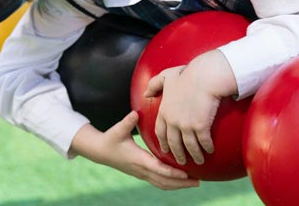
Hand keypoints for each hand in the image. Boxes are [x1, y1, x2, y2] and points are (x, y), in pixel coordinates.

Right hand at [71, 111, 199, 189]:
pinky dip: (171, 184)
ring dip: (178, 186)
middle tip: (198, 181)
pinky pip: (159, 182)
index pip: (158, 169)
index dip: (173, 173)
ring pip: (162, 184)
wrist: (100, 152)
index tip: (186, 173)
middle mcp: (141, 169)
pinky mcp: (142, 173)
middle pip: (164, 181)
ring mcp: (141, 174)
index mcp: (138, 159)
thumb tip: (136, 113)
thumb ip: (127, 121)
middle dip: (181, 183)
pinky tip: (181, 181)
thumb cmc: (110, 139)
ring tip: (194, 183)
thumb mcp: (118, 129)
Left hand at [144, 50, 236, 165]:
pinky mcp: (200, 127)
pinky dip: (207, 148)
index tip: (165, 150)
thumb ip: (154, 84)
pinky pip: (203, 142)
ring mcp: (186, 125)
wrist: (204, 76)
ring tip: (198, 161)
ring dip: (194, 155)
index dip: (162, 142)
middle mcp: (173, 121)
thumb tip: (145, 94)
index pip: (160, 131)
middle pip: (173, 143)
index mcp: (164, 111)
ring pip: (189, 146)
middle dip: (177, 154)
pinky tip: (210, 150)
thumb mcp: (166, 76)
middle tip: (180, 162)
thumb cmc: (187, 74)